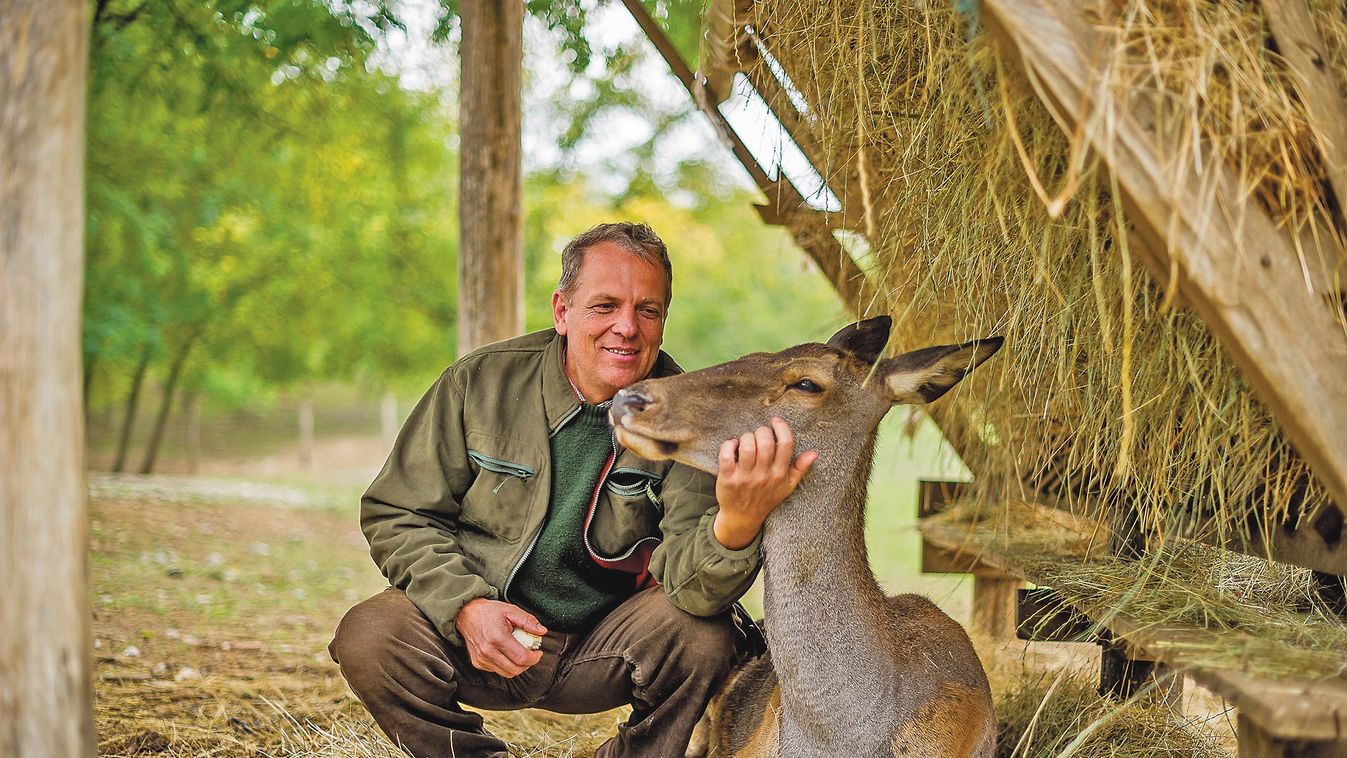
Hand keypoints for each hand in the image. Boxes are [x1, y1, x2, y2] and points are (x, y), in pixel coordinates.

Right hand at [454, 598, 547, 677]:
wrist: (467, 614)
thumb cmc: (489, 612)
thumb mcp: (511, 610)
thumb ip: (528, 621)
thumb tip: (542, 631)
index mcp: (497, 638)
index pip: (521, 658)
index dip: (534, 658)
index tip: (538, 652)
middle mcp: (488, 651)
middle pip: (515, 669)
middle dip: (528, 664)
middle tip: (532, 654)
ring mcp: (481, 659)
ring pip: (507, 673)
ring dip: (517, 667)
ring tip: (520, 654)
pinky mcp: (477, 663)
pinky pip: (497, 671)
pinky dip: (506, 665)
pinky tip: (507, 654)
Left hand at [713, 417, 816, 549]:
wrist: (742, 518)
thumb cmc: (766, 499)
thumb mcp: (787, 487)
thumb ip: (800, 469)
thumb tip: (814, 453)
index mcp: (779, 474)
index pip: (786, 445)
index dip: (781, 428)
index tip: (775, 421)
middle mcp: (763, 476)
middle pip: (765, 442)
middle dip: (762, 431)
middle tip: (759, 434)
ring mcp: (745, 477)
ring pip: (747, 446)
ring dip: (746, 437)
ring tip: (747, 440)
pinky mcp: (728, 478)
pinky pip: (727, 454)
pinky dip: (729, 444)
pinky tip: (732, 445)